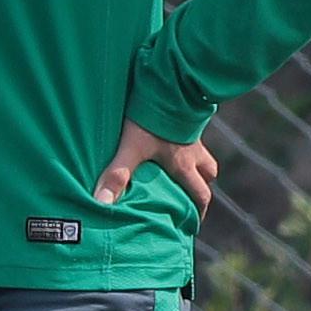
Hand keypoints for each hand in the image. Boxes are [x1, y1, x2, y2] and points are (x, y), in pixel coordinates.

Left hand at [95, 121, 216, 215]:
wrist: (170, 87)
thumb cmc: (151, 120)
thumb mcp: (130, 149)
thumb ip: (116, 175)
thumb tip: (102, 202)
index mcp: (184, 165)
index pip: (200, 194)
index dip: (198, 211)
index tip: (194, 223)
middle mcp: (194, 153)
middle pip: (208, 177)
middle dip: (201, 191)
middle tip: (192, 202)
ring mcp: (194, 137)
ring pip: (206, 158)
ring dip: (200, 168)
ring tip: (187, 176)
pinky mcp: (189, 121)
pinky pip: (196, 140)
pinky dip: (191, 148)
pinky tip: (177, 145)